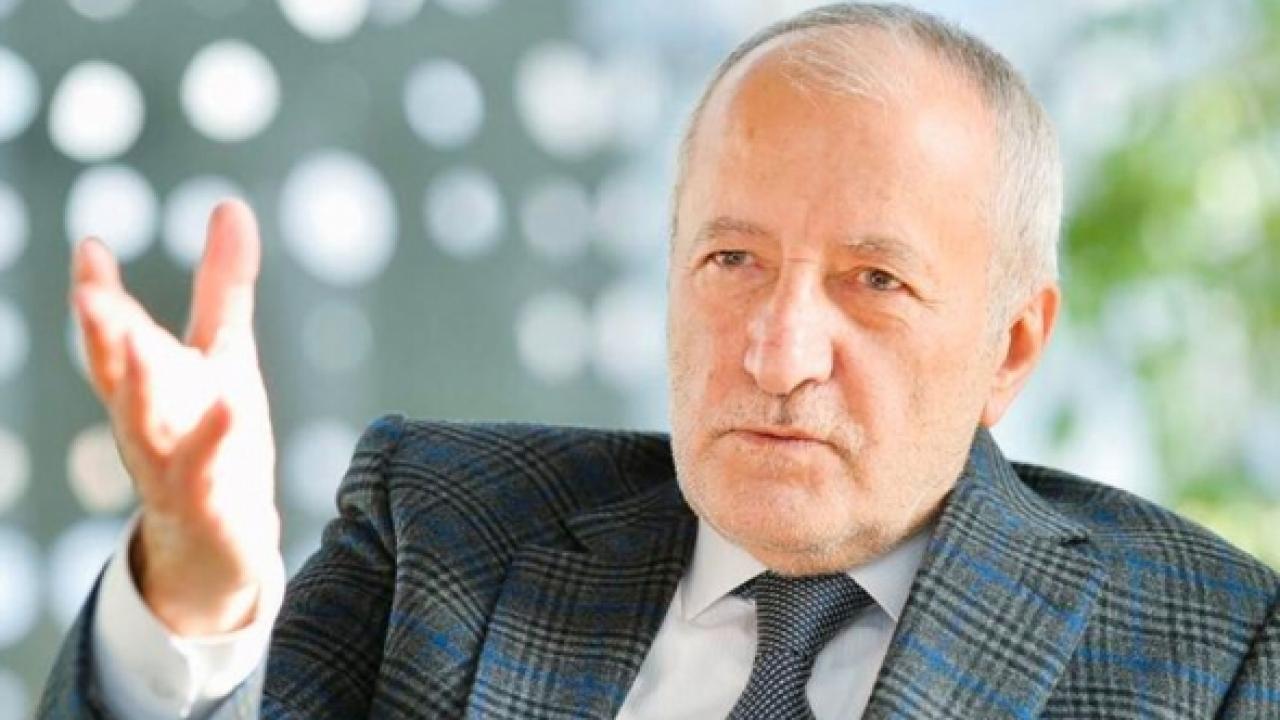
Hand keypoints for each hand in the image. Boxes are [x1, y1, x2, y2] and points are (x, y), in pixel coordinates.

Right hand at [70, 199, 278, 635]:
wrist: (225, 542)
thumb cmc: (216, 438)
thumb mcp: (223, 353)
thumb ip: (223, 284)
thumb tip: (229, 205)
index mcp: (146, 386)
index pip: (112, 336)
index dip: (98, 295)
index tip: (91, 247)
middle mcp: (145, 423)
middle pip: (117, 376)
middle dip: (102, 334)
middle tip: (88, 291)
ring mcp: (170, 466)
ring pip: (144, 426)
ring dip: (139, 387)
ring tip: (139, 343)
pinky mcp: (206, 503)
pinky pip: (205, 473)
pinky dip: (215, 443)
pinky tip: (234, 409)